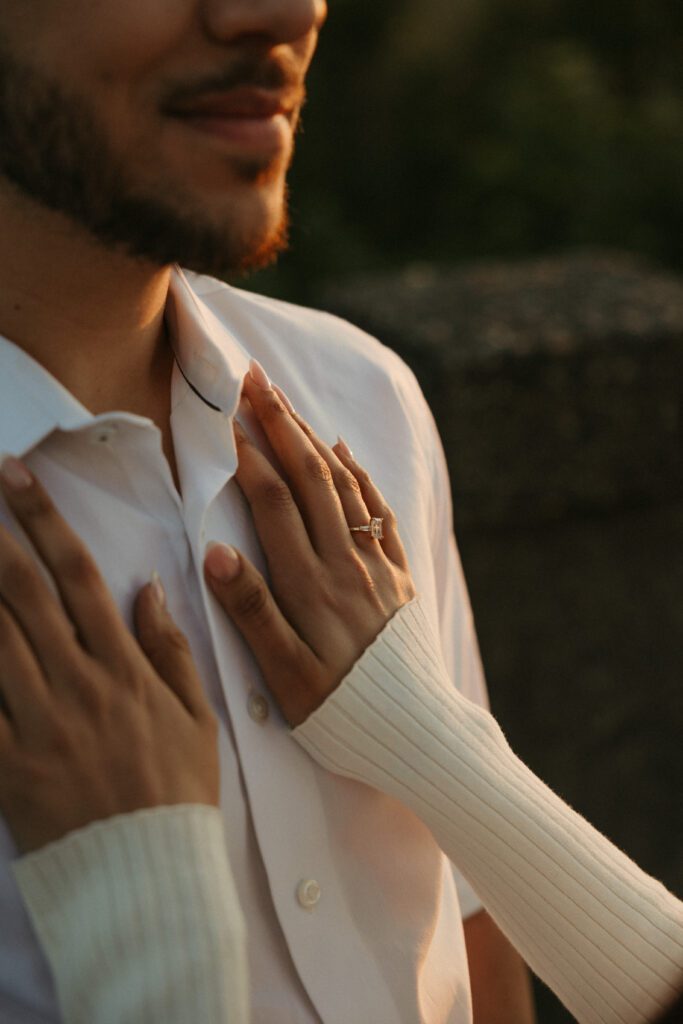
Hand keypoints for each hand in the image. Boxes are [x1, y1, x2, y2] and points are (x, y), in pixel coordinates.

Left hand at [0, 458, 217, 854]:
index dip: (46, 522)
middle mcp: (76, 683)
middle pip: (24, 594)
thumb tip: (149, 588)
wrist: (146, 871)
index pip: (79, 577)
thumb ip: (170, 648)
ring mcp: (36, 723)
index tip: (19, 477)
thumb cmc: (176, 790)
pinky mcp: (5, 763)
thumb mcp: (197, 716)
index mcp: (124, 667)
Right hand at [203, 366, 415, 726]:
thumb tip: (216, 553)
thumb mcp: (286, 676)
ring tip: (286, 403)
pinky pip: (380, 511)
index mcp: (311, 585)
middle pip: (310, 477)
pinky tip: (344, 453)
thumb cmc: (342, 712)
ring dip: (312, 438)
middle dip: (280, 424)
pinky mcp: (400, 577)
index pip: (273, 502)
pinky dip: (359, 476)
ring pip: (343, 485)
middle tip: (254, 378)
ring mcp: (378, 566)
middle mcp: (346, 563)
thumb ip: (252, 613)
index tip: (224, 414)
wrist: (418, 731)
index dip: (248, 454)